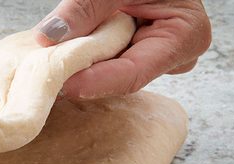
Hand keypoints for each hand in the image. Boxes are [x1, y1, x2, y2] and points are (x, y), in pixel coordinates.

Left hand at [34, 0, 211, 98]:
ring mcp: (155, 58)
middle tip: (49, 70)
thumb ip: (84, 8)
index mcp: (184, 35)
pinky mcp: (137, 55)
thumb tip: (49, 36)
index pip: (134, 72)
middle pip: (120, 77)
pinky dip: (84, 58)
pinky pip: (106, 64)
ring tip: (54, 58)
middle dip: (84, 73)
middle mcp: (172, 56)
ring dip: (81, 65)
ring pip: (110, 73)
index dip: (96, 82)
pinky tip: (64, 55)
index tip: (65, 85)